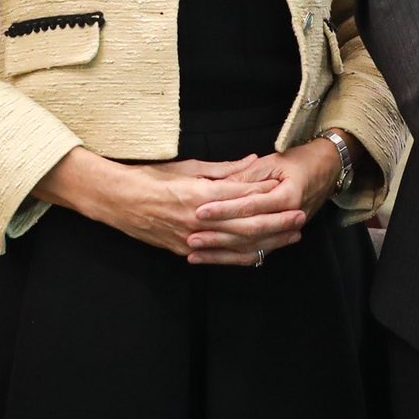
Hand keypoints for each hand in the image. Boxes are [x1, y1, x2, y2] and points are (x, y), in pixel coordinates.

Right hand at [33, 148, 295, 260]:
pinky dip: (241, 257)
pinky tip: (260, 255)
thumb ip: (224, 169)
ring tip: (290, 237)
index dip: (269, 195)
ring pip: (237, 244)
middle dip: (277, 222)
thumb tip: (253, 161)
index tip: (290, 191)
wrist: (118, 201)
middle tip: (301, 218)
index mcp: (201, 194)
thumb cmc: (151, 178)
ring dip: (267, 241)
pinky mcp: (185, 250)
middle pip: (246, 223)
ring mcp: (192, 238)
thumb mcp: (188, 167)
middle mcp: (200, 219)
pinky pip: (219, 257)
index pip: (243, 195)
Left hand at [185, 140, 340, 265]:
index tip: (200, 210)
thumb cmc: (298, 161)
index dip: (224, 209)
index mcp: (288, 195)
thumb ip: (245, 175)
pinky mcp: (280, 239)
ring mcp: (286, 231)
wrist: (326, 170)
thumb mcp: (271, 161)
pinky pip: (257, 253)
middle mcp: (289, 217)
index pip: (250, 206)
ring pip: (251, 248)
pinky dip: (233, 258)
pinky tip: (213, 259)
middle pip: (249, 232)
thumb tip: (217, 186)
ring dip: (222, 252)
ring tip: (195, 253)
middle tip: (191, 237)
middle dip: (218, 236)